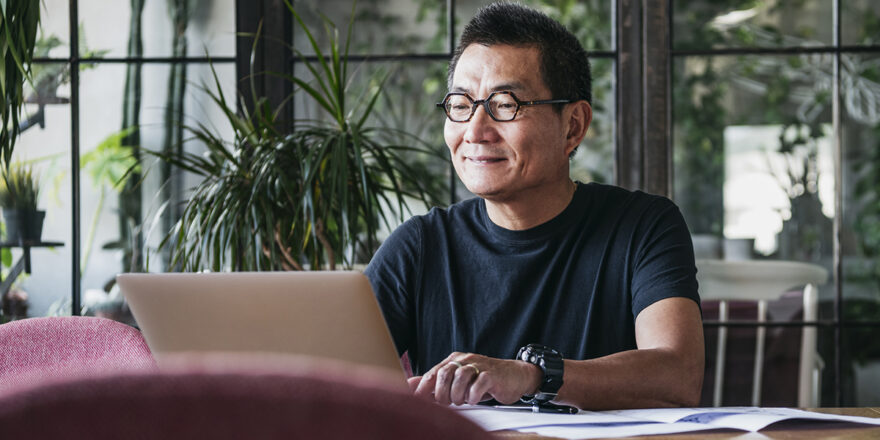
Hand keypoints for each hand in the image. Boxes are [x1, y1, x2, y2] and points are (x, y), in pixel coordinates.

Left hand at [408, 352, 541, 405]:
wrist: (515, 376)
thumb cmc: (484, 380)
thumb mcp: (458, 380)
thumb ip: (435, 382)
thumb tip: (410, 385)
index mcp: (454, 361)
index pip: (433, 372)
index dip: (423, 388)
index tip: (417, 401)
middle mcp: (465, 360)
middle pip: (444, 374)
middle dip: (442, 393)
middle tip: (448, 403)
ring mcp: (479, 365)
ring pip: (461, 377)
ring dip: (458, 394)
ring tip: (462, 401)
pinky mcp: (492, 374)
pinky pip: (479, 383)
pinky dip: (473, 395)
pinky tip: (474, 399)